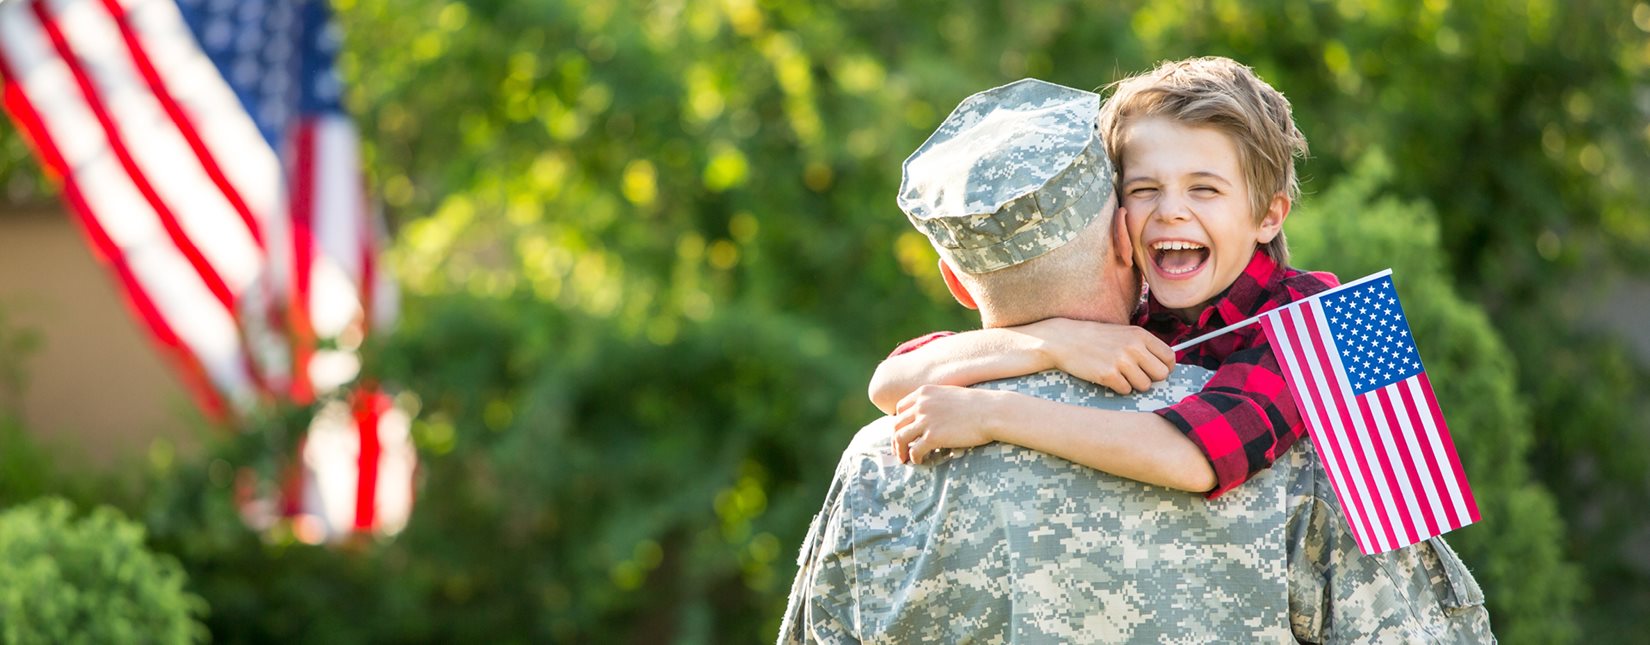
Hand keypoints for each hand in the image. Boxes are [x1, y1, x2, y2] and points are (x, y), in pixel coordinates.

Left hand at [891, 385, 1004, 464]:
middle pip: (896, 424)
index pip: (900, 408)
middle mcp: (921, 405)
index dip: (900, 422)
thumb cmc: (977, 405)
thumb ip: (935, 401)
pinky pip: (914, 450)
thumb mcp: (950, 394)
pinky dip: (914, 457)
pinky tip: (920, 461)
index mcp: (924, 392)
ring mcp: (926, 420)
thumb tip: (929, 415)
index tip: (903, 432)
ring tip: (904, 460)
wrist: (992, 412)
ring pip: (900, 438)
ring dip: (900, 451)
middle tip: (899, 450)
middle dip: (896, 439)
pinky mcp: (933, 436)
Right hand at [1023, 318, 1174, 394]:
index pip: (1169, 357)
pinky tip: (1108, 377)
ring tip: (1119, 375)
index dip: (1165, 368)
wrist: (1064, 340)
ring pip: (1144, 386)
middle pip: (1161, 374)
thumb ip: (1143, 346)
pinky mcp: (1108, 375)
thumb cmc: (1095, 338)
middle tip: (1136, 375)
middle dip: (1151, 378)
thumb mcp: (1123, 333)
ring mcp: (1121, 361)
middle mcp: (1134, 347)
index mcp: (1140, 335)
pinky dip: (1118, 387)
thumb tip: (1164, 367)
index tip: (1155, 371)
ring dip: (1134, 384)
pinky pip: (1126, 390)